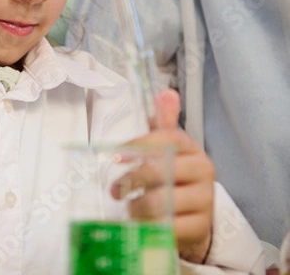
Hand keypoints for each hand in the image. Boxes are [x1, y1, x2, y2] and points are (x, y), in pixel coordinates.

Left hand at [114, 89, 214, 262]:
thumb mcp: (167, 150)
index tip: (116, 155)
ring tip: (130, 206)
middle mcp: (204, 171)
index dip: (139, 144)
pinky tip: (142, 223)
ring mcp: (205, 200)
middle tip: (115, 189)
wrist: (193, 218)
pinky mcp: (200, 227)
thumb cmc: (173, 179)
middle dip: (130, 179)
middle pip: (159, 170)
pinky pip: (166, 227)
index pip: (167, 139)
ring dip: (136, 205)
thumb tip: (166, 93)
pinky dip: (147, 225)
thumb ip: (162, 124)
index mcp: (193, 149)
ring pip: (159, 201)